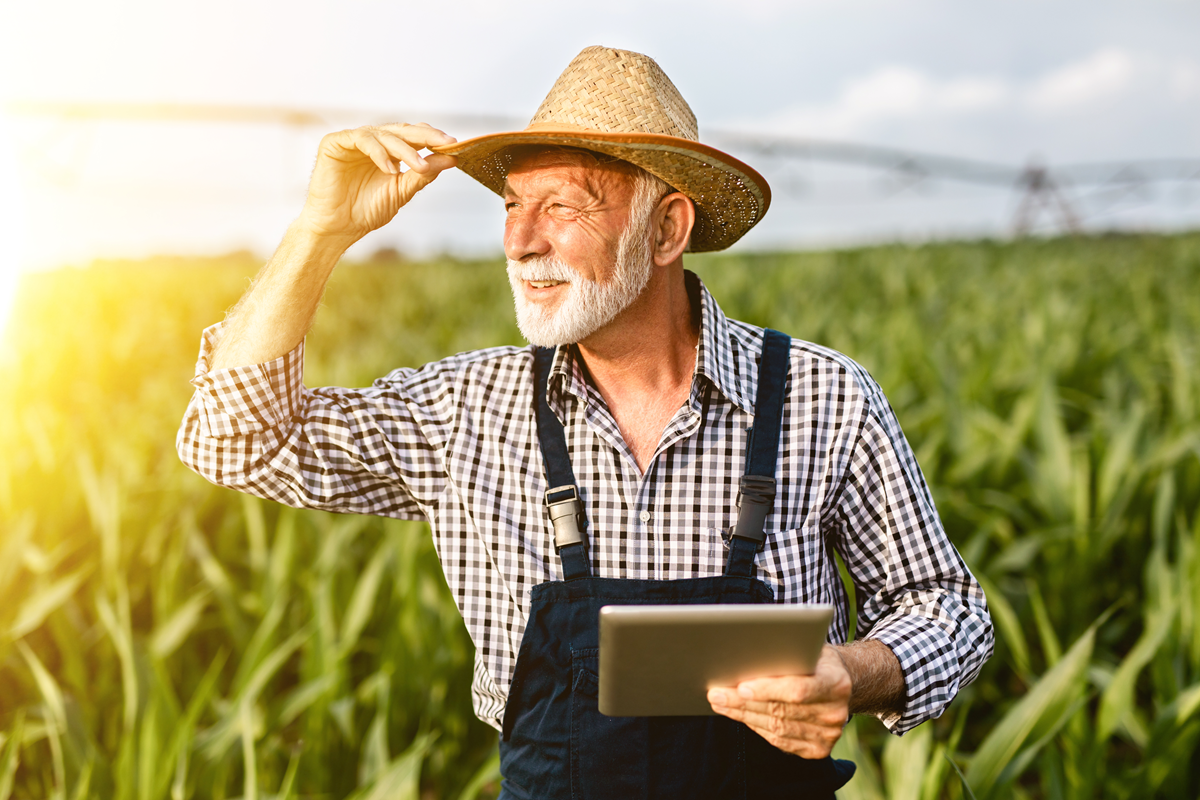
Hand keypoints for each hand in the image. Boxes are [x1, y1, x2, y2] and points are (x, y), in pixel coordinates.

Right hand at [297, 122, 457, 243]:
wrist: (338, 227)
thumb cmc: (366, 211)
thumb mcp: (401, 191)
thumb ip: (423, 174)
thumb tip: (450, 159)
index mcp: (388, 150)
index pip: (413, 136)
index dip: (433, 138)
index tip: (454, 145)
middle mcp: (372, 141)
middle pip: (402, 131)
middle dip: (425, 137)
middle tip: (445, 143)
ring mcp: (353, 140)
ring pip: (385, 134)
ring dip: (405, 150)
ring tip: (418, 166)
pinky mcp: (335, 142)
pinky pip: (362, 139)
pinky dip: (379, 152)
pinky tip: (390, 168)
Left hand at [707, 645, 851, 758]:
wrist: (842, 683)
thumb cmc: (815, 659)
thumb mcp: (808, 647)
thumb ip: (786, 652)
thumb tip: (746, 654)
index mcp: (837, 682)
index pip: (798, 690)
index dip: (768, 690)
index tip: (740, 686)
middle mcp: (836, 712)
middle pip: (781, 711)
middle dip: (743, 703)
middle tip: (716, 693)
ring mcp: (829, 734)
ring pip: (777, 728)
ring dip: (744, 716)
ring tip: (721, 703)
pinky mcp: (818, 749)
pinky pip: (780, 741)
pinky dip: (757, 728)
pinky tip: (741, 716)